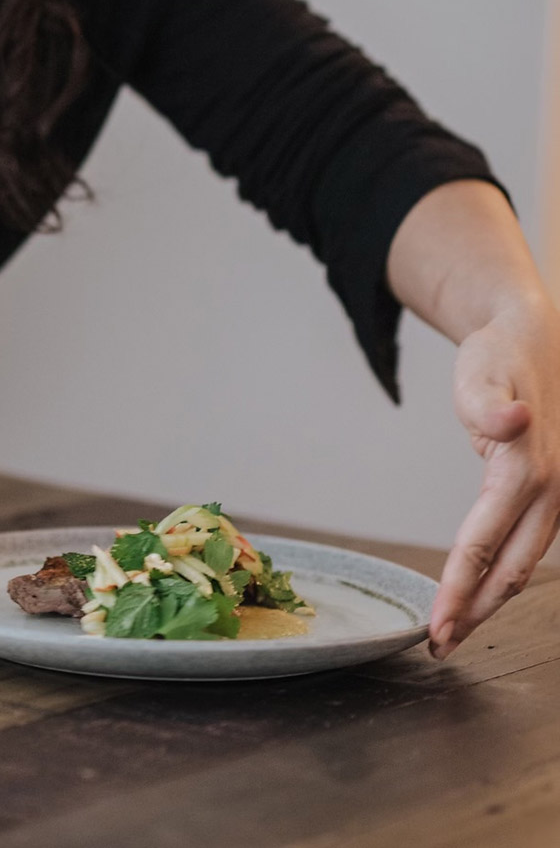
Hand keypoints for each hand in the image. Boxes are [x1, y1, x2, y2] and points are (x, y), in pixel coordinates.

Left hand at [429, 299, 559, 657]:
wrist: (534, 338)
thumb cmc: (500, 356)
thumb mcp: (482, 372)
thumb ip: (487, 404)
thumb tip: (512, 422)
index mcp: (527, 468)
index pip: (486, 542)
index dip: (460, 587)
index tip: (436, 624)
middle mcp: (550, 490)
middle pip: (510, 569)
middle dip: (474, 611)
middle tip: (439, 645)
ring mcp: (555, 495)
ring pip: (523, 563)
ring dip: (489, 599)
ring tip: (454, 630)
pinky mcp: (550, 494)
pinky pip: (525, 544)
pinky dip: (501, 573)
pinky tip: (480, 591)